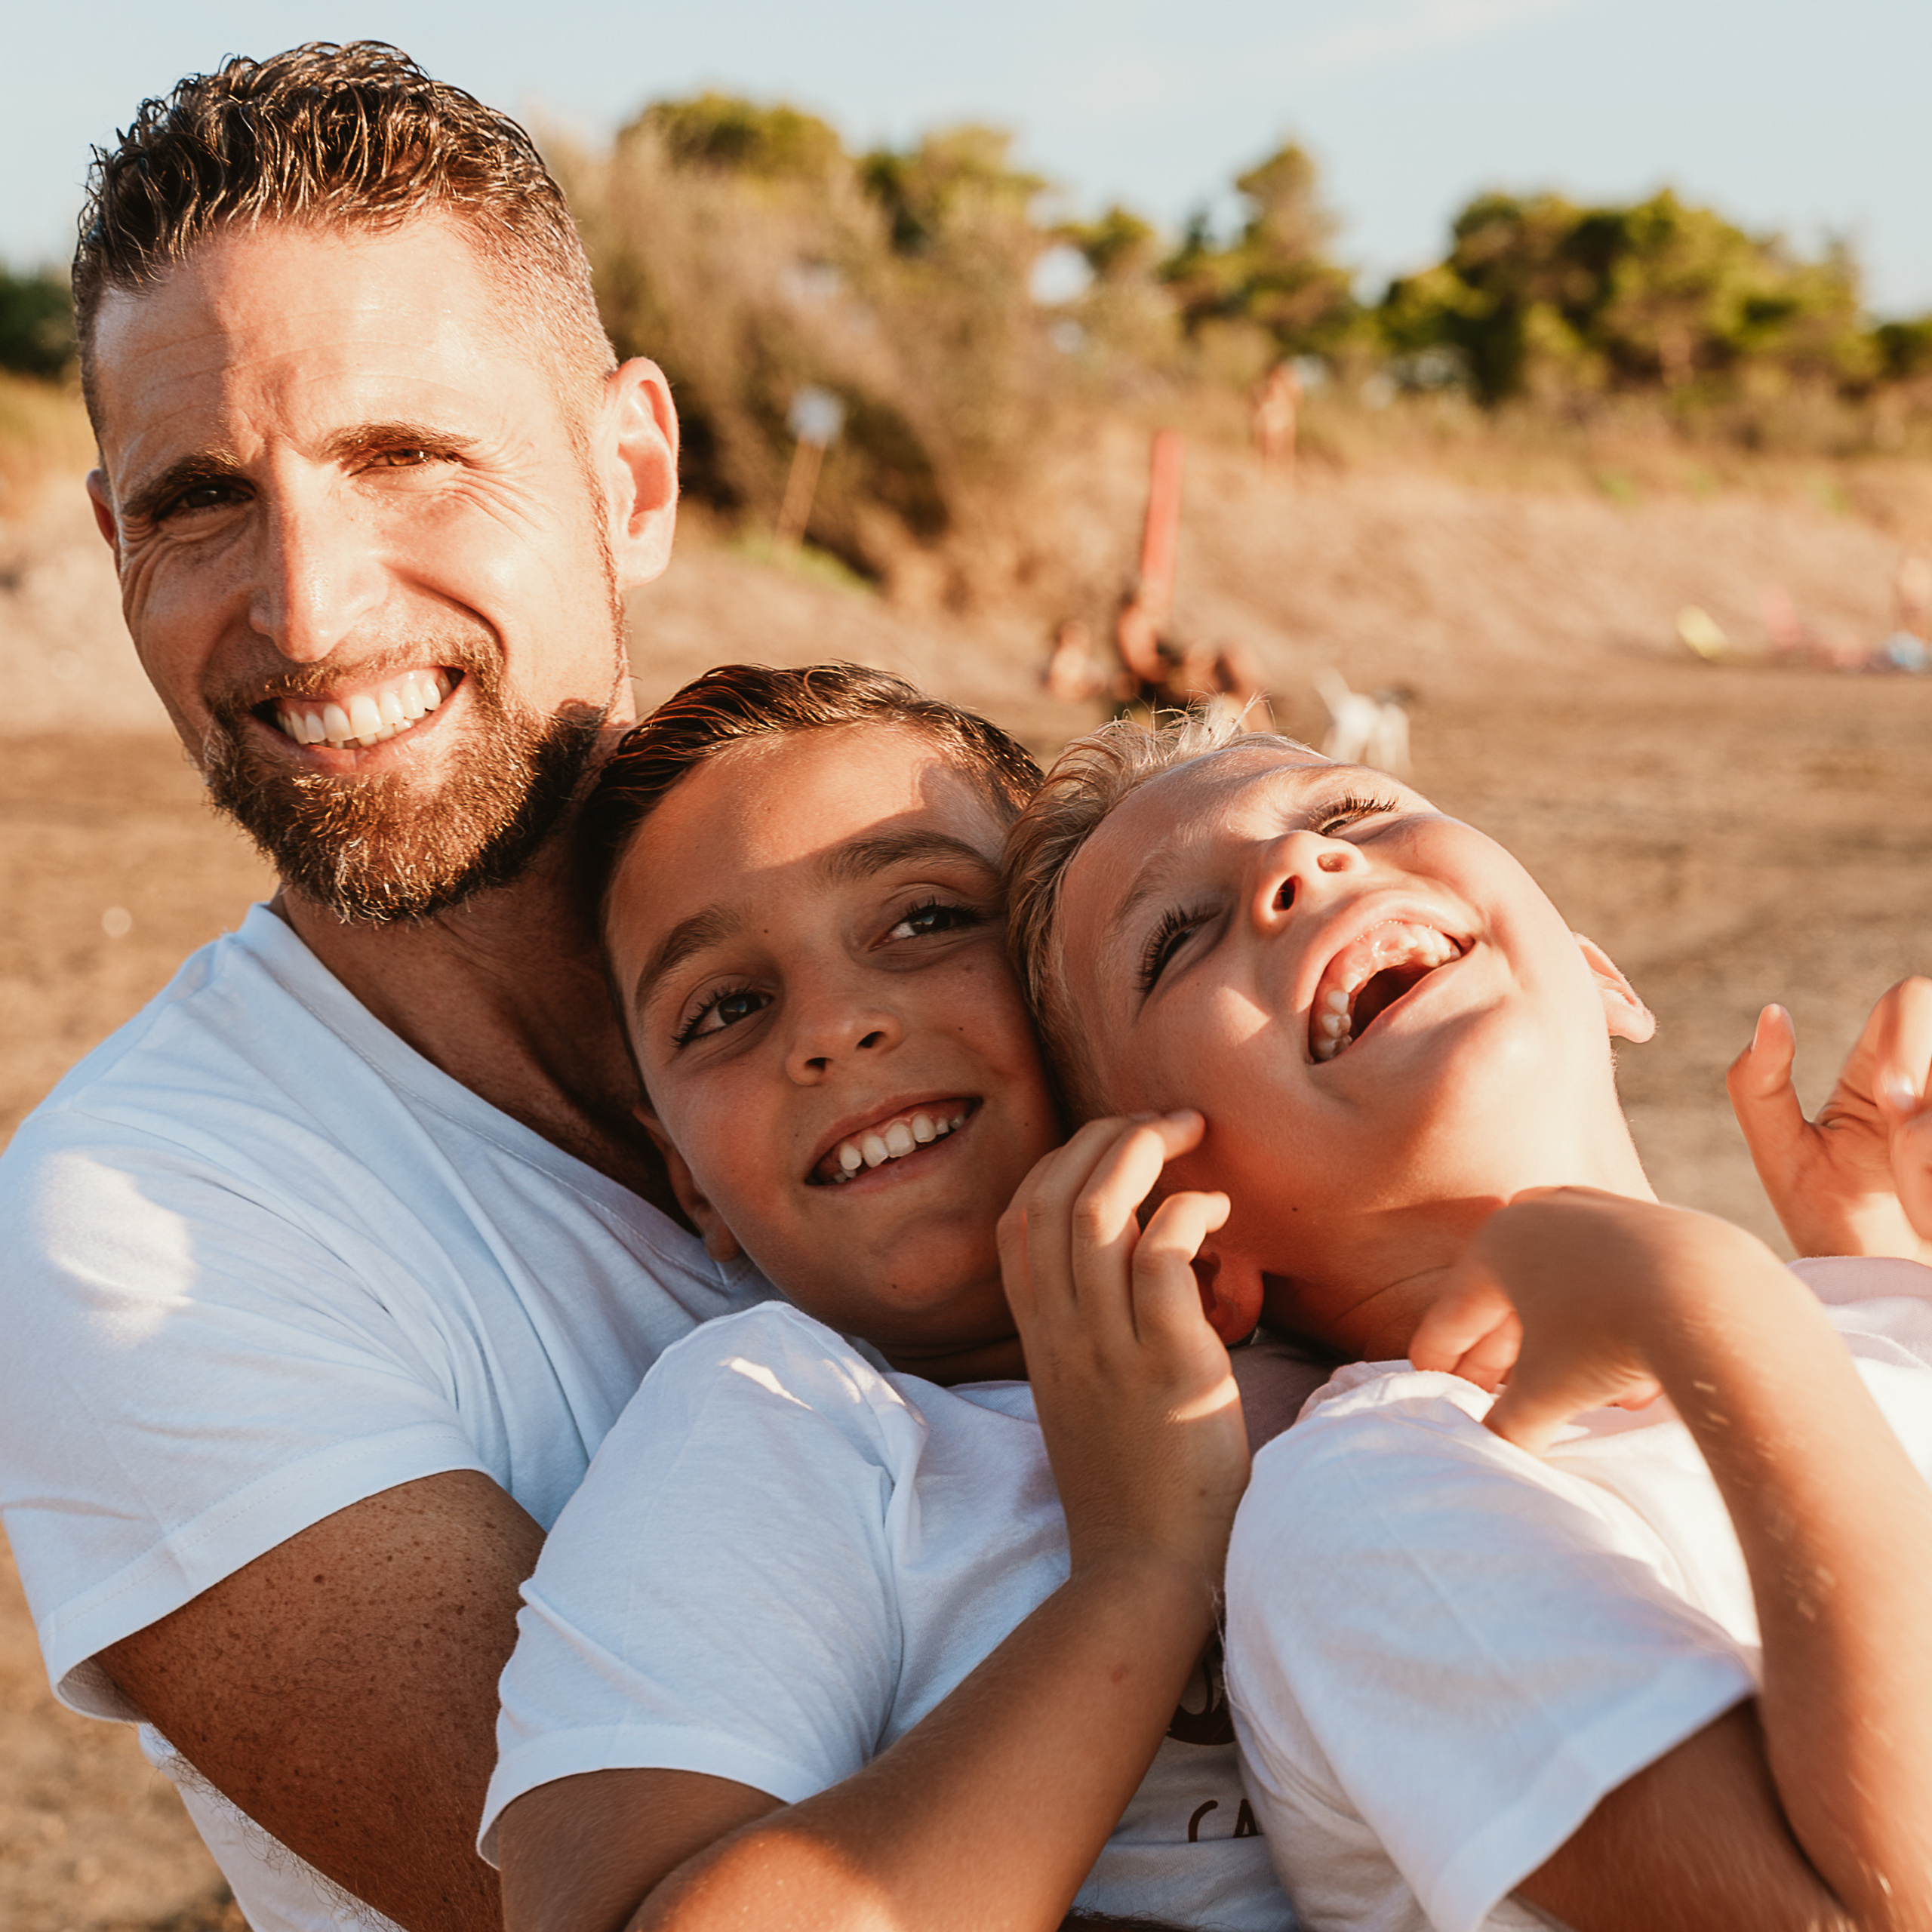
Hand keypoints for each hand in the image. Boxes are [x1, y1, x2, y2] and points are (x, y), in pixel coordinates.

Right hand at [998, 1113, 1248, 1588]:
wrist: (1147, 1574)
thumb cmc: (1133, 1485)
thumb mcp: (1086, 1397)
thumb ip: (1091, 1331)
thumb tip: (1139, 1259)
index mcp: (1040, 1338)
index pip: (1020, 1218)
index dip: (1061, 1163)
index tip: (1114, 1146)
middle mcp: (1062, 1333)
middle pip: (1054, 1195)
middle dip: (1106, 1136)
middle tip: (1165, 1124)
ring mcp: (1108, 1347)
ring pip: (1099, 1210)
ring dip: (1143, 1151)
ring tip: (1190, 1137)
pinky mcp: (1168, 1366)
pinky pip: (1161, 1257)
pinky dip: (1187, 1213)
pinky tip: (1217, 1213)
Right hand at [1412, 1190, 1793, 1453]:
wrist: (1711, 1295)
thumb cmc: (1607, 1336)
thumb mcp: (1543, 1392)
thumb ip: (1507, 1426)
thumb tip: (1493, 1454)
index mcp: (1496, 1244)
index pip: (1453, 1313)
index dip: (1438, 1356)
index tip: (1431, 1383)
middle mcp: (1539, 1213)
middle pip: (1504, 1295)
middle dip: (1495, 1351)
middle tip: (1485, 1394)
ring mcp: (1595, 1210)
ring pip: (1559, 1283)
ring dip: (1552, 1338)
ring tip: (1558, 1389)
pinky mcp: (1649, 1220)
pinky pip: (1610, 1276)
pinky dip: (1603, 1320)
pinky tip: (1626, 1374)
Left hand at [1727, 981, 1931, 1261]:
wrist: (1887, 1294)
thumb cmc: (1836, 1226)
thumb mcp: (1786, 1159)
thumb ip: (1759, 1087)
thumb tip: (1774, 1012)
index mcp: (1888, 1064)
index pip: (1913, 997)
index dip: (1908, 1039)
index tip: (1890, 1100)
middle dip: (1926, 1113)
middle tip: (1905, 1155)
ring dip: (1929, 1160)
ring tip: (1920, 1209)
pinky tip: (1931, 1221)